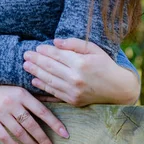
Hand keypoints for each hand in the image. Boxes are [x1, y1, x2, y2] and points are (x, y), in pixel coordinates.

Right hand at [0, 85, 68, 143]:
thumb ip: (38, 96)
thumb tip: (59, 100)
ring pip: (19, 133)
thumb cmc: (4, 88)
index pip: (42, 111)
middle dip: (43, 140)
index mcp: (22, 93)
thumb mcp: (20, 88)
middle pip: (31, 125)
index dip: (54, 124)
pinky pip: (4, 137)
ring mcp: (0, 112)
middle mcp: (12, 102)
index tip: (65, 135)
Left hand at [23, 38, 139, 106]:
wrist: (118, 89)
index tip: (36, 47)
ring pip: (49, 80)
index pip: (57, 55)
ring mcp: (74, 91)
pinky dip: (43, 87)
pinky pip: (54, 93)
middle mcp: (76, 78)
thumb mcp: (94, 49)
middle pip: (50, 67)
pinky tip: (34, 81)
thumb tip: (55, 42)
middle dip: (36, 60)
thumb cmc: (105, 65)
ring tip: (26, 66)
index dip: (45, 51)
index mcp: (81, 63)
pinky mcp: (73, 101)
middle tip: (25, 55)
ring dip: (35, 73)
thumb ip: (74, 44)